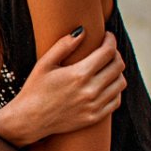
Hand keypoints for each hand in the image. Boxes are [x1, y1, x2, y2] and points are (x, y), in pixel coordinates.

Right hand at [6, 29, 124, 143]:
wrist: (29, 120)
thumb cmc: (34, 89)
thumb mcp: (44, 64)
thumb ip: (64, 45)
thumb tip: (82, 30)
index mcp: (79, 74)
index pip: (108, 52)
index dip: (111, 40)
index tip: (108, 36)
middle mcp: (90, 90)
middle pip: (118, 66)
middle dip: (115, 53)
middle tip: (107, 50)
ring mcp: (94, 106)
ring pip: (120, 83)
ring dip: (117, 71)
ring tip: (107, 66)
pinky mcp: (94, 117)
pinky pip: (116, 100)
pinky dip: (115, 89)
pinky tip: (105, 84)